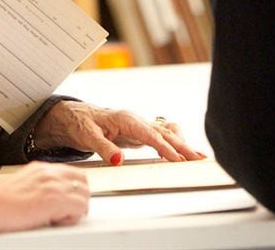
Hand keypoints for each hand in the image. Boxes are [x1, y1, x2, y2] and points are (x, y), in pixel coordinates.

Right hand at [0, 162, 88, 229]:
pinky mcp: (55, 199)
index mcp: (42, 169)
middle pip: (83, 181)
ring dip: (76, 208)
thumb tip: (50, 196)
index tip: (71, 200)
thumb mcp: (23, 184)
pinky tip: (56, 221)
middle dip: (80, 197)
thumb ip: (40, 185)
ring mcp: (53, 185)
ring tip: (59, 218)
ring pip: (84, 194)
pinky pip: (80, 207)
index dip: (75, 188)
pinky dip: (72, 217)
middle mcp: (50, 173)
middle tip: (68, 211)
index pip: (73, 172)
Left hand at [32, 101, 204, 164]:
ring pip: (166, 133)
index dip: (165, 147)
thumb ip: (104, 148)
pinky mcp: (139, 132)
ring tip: (198, 157)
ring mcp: (139, 125)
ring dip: (182, 144)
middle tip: (199, 159)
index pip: (150, 135)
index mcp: (126, 119)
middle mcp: (136, 120)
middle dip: (183, 146)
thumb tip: (119, 159)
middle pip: (164, 133)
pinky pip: (161, 135)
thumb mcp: (87, 136)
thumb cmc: (80, 124)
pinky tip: (182, 152)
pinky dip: (174, 141)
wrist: (75, 116)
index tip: (177, 159)